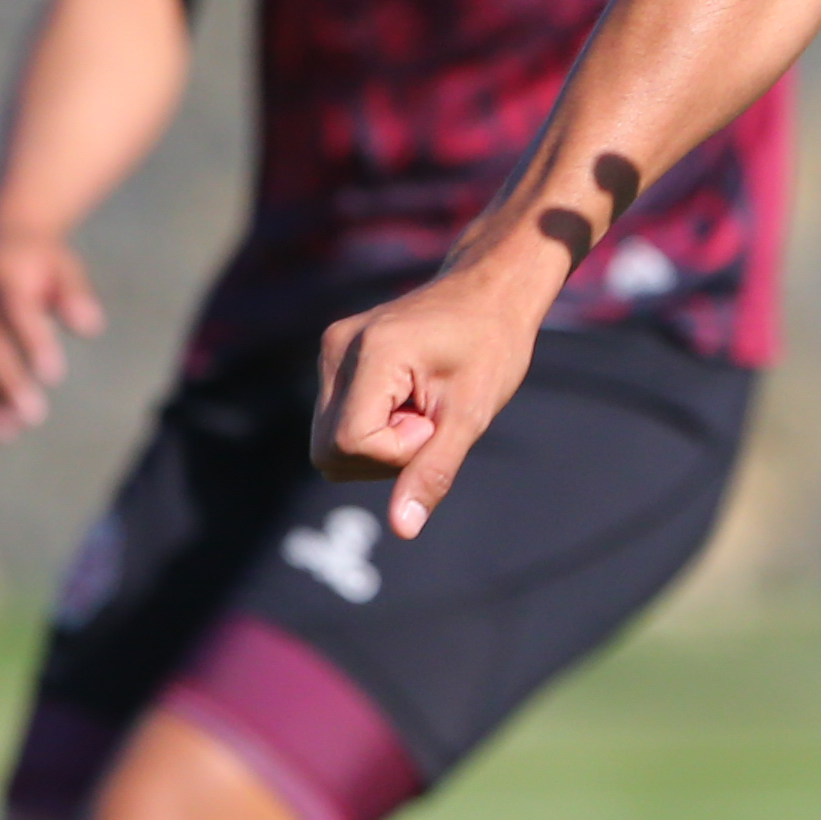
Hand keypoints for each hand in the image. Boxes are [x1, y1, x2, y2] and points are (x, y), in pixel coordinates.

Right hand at [0, 222, 104, 441]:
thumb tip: (90, 325)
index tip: (54, 375)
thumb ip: (75, 294)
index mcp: (3, 273)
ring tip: (5, 433)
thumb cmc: (41, 261)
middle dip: (5, 379)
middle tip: (32, 416)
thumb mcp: (64, 266)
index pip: (16, 308)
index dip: (32, 340)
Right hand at [309, 251, 551, 536]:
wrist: (489, 291)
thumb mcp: (470, 415)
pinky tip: (407, 400)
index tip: (435, 423)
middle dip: (384, 455)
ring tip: (421, 407)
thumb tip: (403, 528)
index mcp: (371, 354)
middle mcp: (336, 349)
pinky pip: (337, 423)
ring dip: (379, 443)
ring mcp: (329, 352)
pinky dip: (374, 427)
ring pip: (330, 444)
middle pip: (330, 452)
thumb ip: (433, 470)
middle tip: (429, 420)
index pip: (352, 444)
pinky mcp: (333, 359)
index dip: (397, 453)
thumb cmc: (491, 346)